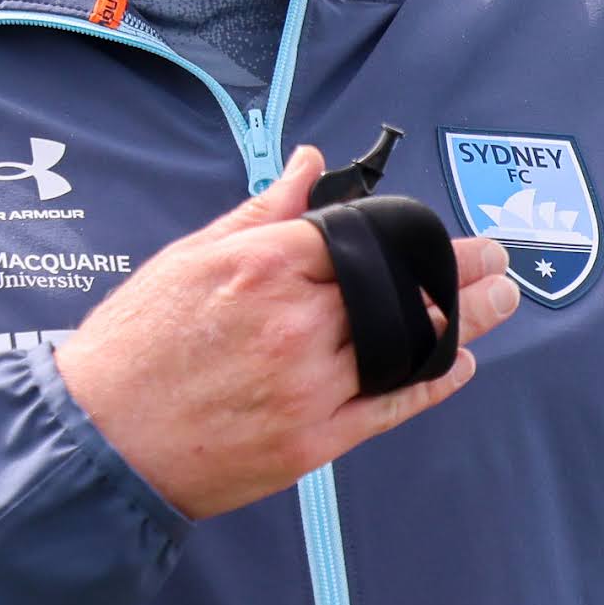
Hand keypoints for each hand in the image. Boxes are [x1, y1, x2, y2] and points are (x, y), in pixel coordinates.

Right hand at [59, 147, 521, 519]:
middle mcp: (293, 322)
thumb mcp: (191, 258)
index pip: (363, 237)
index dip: (412, 234)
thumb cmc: (136, 345)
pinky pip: (390, 405)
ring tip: (502, 301)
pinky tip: (461, 362)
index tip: (443, 231)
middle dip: (461, 269)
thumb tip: (308, 165)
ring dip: (466, 319)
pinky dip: (433, 381)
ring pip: (406, 343)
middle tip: (500, 258)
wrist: (102, 439)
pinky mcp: (311, 439)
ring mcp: (306, 384)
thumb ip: (261, 212)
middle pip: (400, 287)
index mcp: (262, 267)